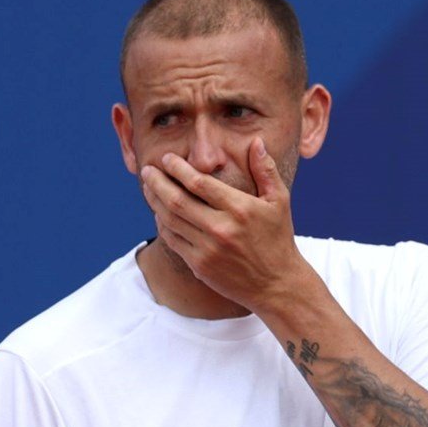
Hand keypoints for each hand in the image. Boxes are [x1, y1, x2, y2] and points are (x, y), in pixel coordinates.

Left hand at [140, 138, 309, 312]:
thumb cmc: (278, 239)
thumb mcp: (280, 202)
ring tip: (148, 188)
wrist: (276, 284)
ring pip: (169, 220)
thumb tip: (256, 142)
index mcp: (240, 209)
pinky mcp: (199, 265)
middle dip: (157, 181)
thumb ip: (266, 170)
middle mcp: (221, 228)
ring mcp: (208, 249)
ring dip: (154, 201)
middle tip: (147, 170)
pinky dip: (162, 224)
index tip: (167, 159)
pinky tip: (159, 213)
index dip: (178, 168)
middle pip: (176, 200)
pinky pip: (172, 240)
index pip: (199, 182)